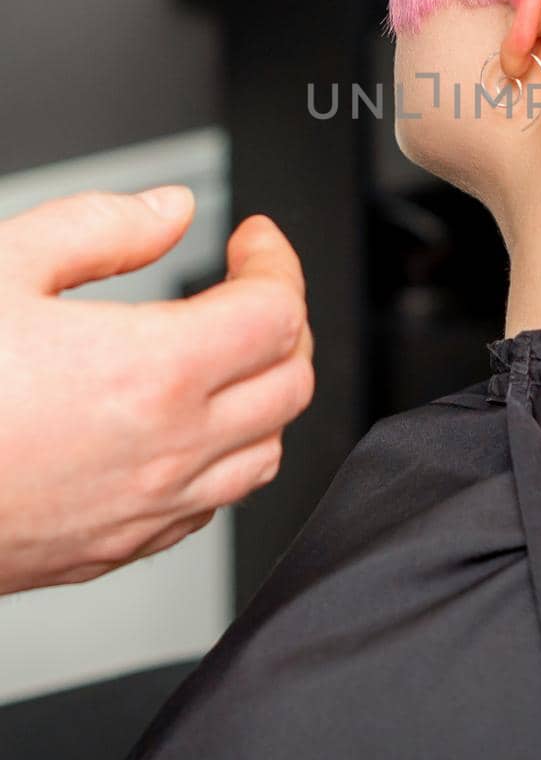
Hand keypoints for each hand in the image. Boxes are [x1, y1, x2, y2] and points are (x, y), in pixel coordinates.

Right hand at [0, 187, 313, 593]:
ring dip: (266, 395)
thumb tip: (168, 209)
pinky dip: (225, 458)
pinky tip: (184, 426)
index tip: (254, 241)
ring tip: (228, 352)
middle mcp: (166, 452)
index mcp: (152, 373)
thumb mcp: (2, 267)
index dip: (277, 262)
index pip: (278, 312)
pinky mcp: (116, 550)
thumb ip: (101, 227)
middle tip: (248, 287)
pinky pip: (212, 506)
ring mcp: (146, 511)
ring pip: (267, 453)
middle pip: (293, 382)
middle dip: (286, 321)